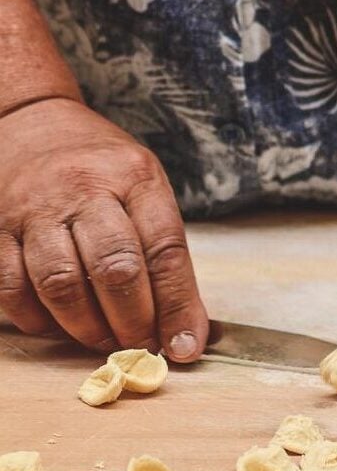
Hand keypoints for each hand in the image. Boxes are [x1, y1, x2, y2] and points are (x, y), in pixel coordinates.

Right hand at [0, 98, 208, 360]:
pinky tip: (57, 326)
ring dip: (87, 327)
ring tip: (103, 340)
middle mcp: (85, 188)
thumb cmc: (101, 170)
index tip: (185, 346)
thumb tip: (186, 333)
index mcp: (134, 177)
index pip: (164, 249)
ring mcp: (35, 208)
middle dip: (133, 322)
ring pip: (61, 283)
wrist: (31, 124)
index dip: (178, 306)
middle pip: (115, 268)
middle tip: (141, 345)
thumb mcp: (145, 191)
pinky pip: (12, 288)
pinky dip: (38, 320)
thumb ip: (164, 256)